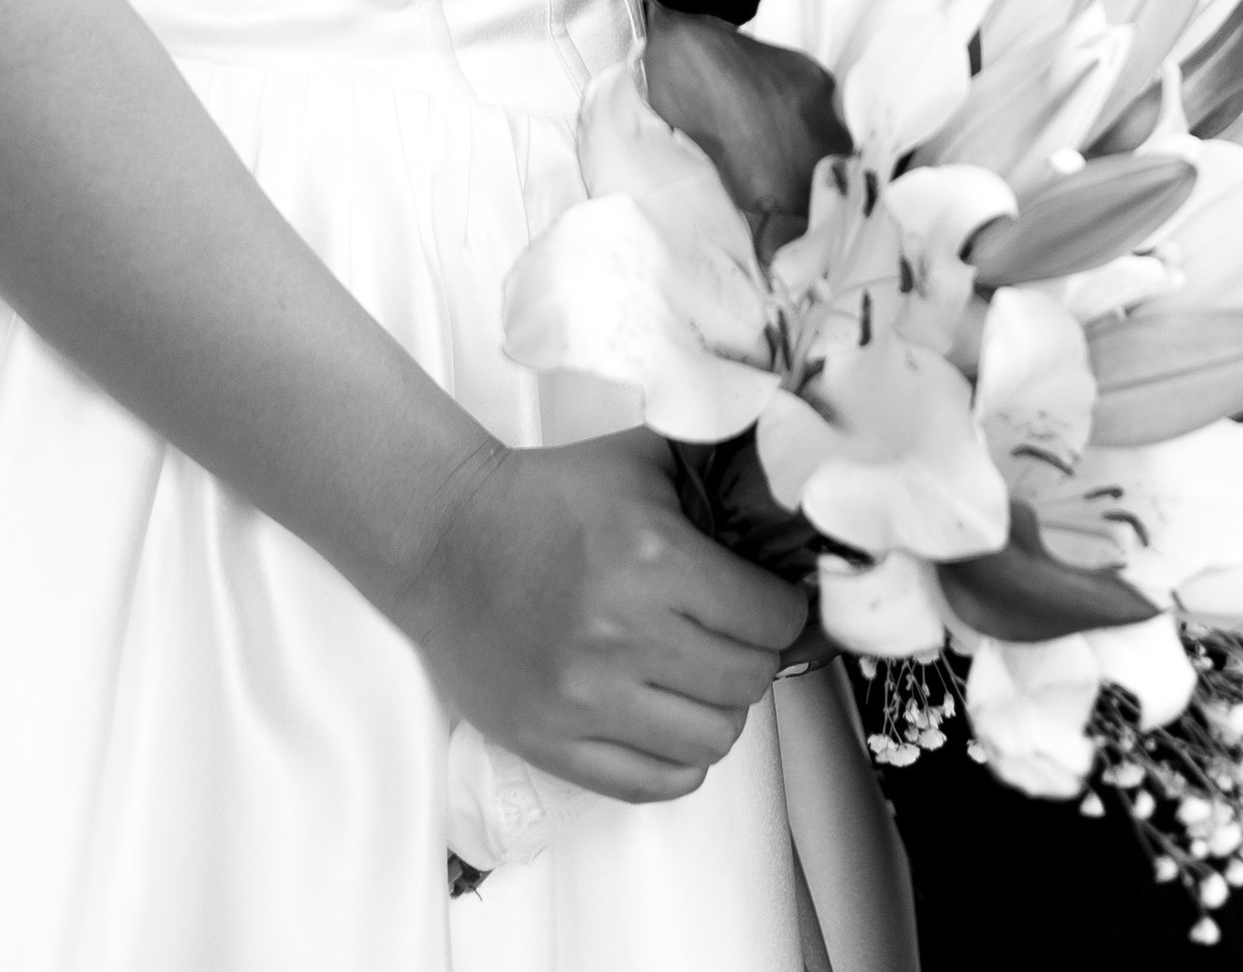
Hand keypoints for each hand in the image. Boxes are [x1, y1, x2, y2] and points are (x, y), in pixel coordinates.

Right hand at [395, 427, 806, 801]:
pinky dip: (678, 760)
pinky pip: (654, 782)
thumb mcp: (644, 460)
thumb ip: (720, 471)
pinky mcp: (553, 743)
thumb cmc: (549, 496)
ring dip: (719, 709)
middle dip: (755, 657)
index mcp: (652, 558)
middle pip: (748, 683)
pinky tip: (666, 717)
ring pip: (711, 741)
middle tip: (733, 634)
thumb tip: (797, 496)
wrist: (446, 539)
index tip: (771, 601)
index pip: (772, 619)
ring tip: (696, 675)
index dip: (784, 609)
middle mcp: (623, 635)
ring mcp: (586, 699)